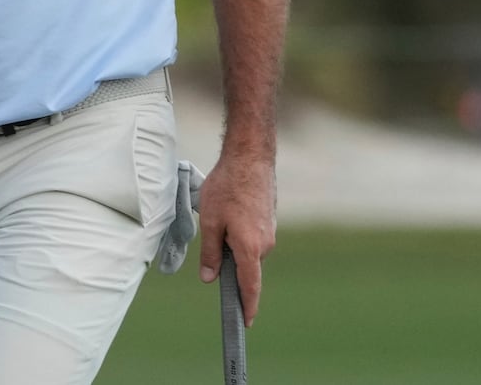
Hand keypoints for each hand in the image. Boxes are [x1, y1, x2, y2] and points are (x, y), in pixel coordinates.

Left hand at [196, 150, 276, 326]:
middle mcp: (266, 244)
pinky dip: (240, 232)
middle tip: (214, 236)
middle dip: (230, 261)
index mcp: (250, 248)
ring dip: (234, 242)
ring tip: (221, 214)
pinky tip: (231, 210)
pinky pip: (254, 236)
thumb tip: (210, 278)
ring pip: (248, 250)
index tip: (246, 323)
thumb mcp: (210, 221)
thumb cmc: (228, 186)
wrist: (251, 157)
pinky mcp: (270, 220)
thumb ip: (211, 254)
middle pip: (246, 267)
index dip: (247, 307)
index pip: (250, 287)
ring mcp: (270, 231)